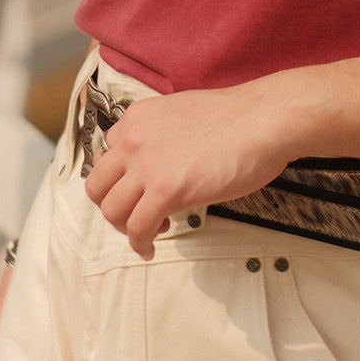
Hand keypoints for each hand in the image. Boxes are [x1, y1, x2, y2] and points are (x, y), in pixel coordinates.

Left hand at [83, 82, 290, 258]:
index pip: (106, 154)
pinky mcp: (166, 191)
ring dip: (125, 228)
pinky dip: (140, 244)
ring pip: (111, 210)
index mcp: (138, 117)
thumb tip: (164, 159)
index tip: (133, 191)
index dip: (118, 179)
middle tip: (133, 216)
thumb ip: (163, 134)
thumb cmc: (237, 117)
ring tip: (148, 233)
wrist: (261, 119)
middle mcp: (134, 139)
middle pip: (97, 185)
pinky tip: (151, 247)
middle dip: (112, 206)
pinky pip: (136, 228)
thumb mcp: (183, 113)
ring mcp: (147, 166)